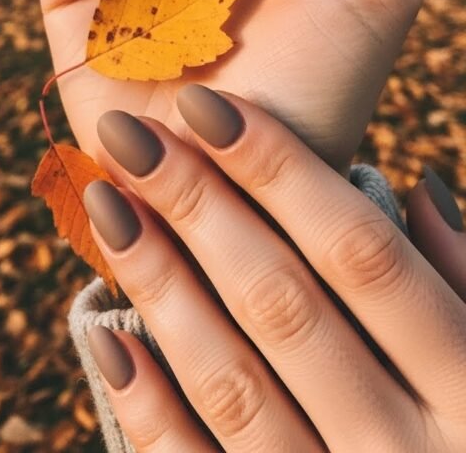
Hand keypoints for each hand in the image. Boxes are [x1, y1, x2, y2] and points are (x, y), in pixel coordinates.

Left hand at [82, 86, 465, 451]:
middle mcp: (408, 452)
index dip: (281, 172)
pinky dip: (151, 410)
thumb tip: (420, 185)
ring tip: (108, 206)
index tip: (205, 108)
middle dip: (199, 209)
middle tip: (129, 137)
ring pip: (234, 386)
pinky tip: (106, 334)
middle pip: (285, 306)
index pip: (363, 255)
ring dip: (162, 288)